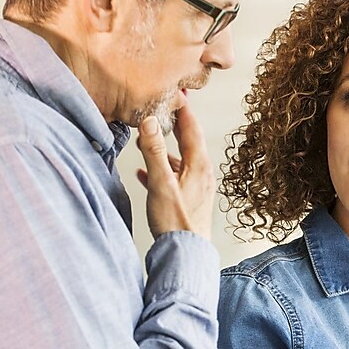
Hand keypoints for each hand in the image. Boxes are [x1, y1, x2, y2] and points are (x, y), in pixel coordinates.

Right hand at [136, 100, 214, 238]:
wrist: (186, 255)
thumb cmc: (176, 223)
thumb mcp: (161, 183)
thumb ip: (154, 151)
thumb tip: (150, 121)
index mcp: (199, 166)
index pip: (192, 129)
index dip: (183, 109)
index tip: (176, 93)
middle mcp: (202, 175)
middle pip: (188, 142)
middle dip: (174, 126)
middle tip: (163, 110)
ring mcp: (197, 188)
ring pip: (180, 161)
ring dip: (165, 149)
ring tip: (148, 140)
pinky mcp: (189, 201)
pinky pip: (175, 178)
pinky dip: (162, 170)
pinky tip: (146, 173)